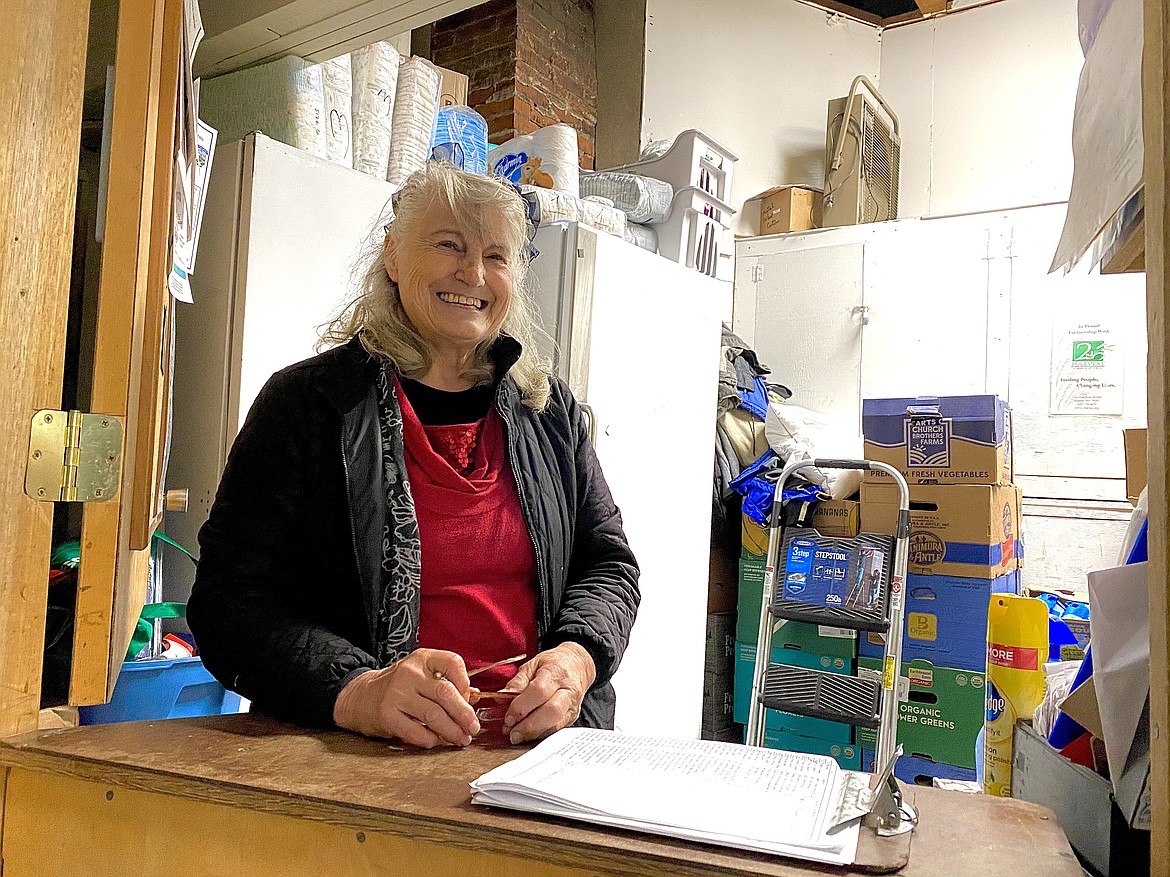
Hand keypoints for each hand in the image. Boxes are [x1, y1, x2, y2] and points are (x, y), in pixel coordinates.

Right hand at [332, 649, 479, 747]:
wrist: (361, 696)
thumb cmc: (400, 687)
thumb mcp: (422, 675)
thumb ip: (446, 683)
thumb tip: (473, 701)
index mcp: (422, 658)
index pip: (453, 663)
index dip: (466, 683)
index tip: (470, 700)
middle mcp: (409, 673)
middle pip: (446, 693)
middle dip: (465, 714)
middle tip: (473, 728)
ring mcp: (397, 694)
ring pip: (434, 715)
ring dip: (453, 731)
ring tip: (461, 738)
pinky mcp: (387, 716)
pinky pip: (417, 732)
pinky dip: (432, 740)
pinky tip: (437, 741)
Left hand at [502, 642, 595, 743]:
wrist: (578, 666)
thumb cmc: (553, 664)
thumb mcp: (533, 664)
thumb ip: (518, 681)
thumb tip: (501, 697)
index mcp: (555, 673)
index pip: (539, 691)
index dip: (521, 706)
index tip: (508, 718)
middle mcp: (567, 691)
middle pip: (551, 711)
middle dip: (529, 726)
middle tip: (512, 733)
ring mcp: (572, 706)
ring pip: (556, 724)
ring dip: (534, 734)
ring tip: (517, 736)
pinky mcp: (572, 717)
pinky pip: (557, 730)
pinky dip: (541, 735)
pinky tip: (529, 735)